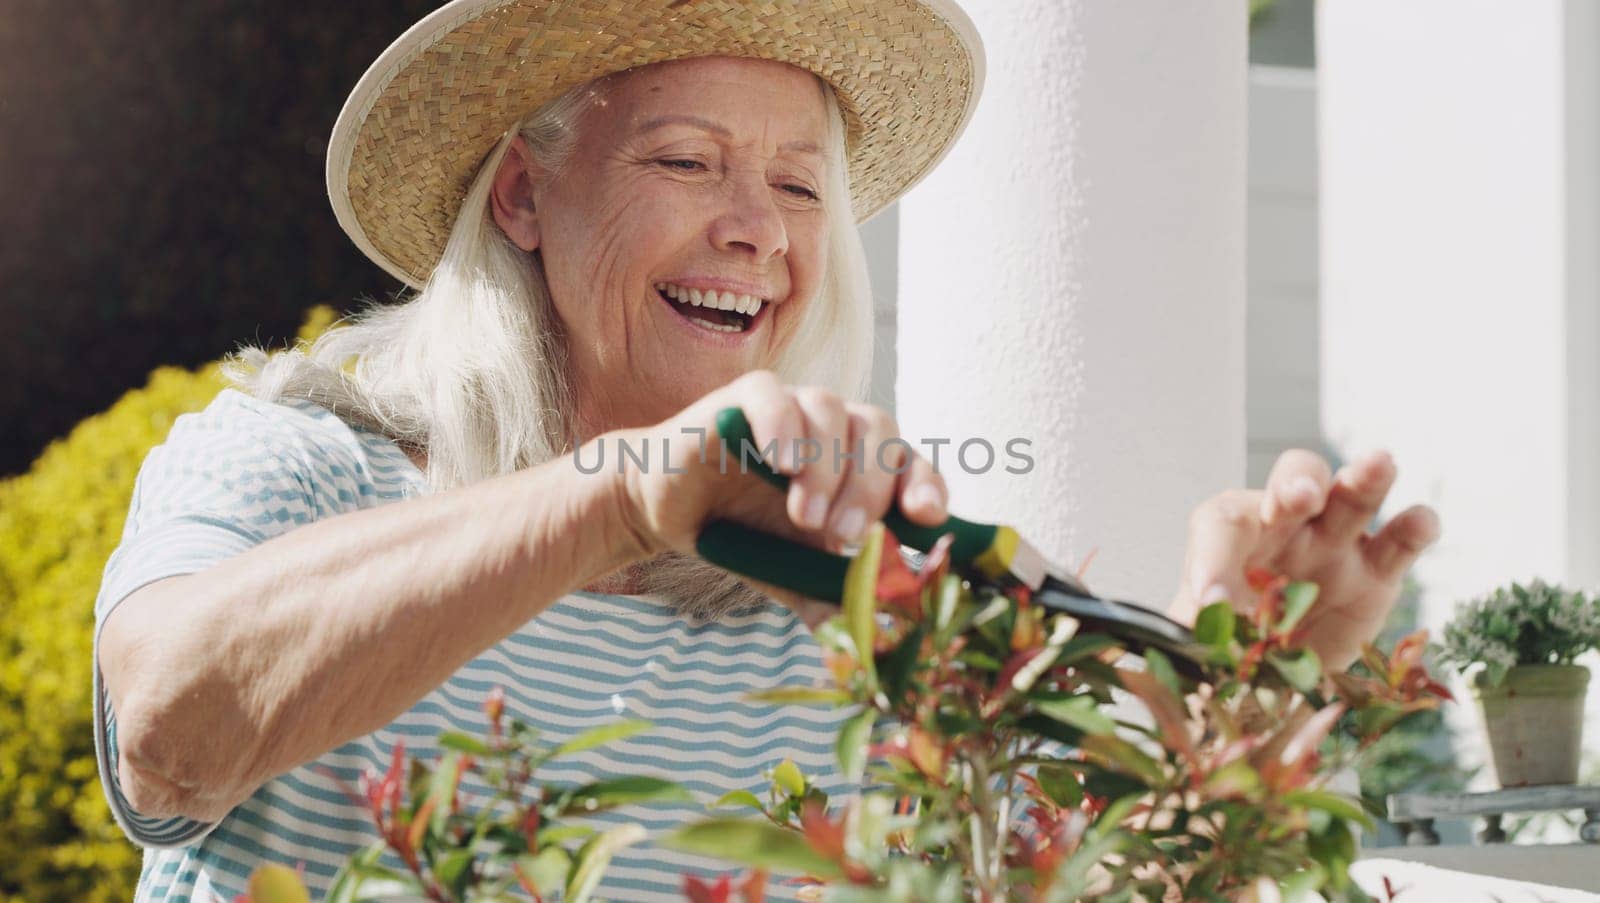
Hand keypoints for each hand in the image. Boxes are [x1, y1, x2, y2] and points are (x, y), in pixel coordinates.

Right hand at [608, 370, 948, 603]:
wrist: (672, 514)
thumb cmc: (746, 537)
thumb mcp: (795, 575)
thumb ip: (833, 602)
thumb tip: (875, 647)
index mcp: (862, 467)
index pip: (912, 465)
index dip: (926, 487)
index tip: (923, 518)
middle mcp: (836, 429)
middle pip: (879, 434)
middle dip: (868, 488)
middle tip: (843, 536)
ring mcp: (793, 406)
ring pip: (830, 411)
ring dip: (825, 466)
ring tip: (803, 515)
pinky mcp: (744, 398)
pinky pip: (773, 395)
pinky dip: (782, 423)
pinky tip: (780, 460)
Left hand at [1169, 449, 1440, 668]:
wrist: (1265, 675)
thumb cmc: (1223, 643)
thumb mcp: (1200, 643)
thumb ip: (1195, 636)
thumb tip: (1188, 651)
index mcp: (1232, 536)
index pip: (1222, 524)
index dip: (1215, 556)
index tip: (1212, 600)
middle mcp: (1286, 526)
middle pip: (1292, 481)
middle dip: (1297, 485)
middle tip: (1300, 499)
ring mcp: (1336, 543)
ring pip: (1352, 496)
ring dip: (1365, 479)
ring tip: (1379, 464)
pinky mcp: (1378, 573)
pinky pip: (1400, 542)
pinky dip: (1415, 528)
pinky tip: (1419, 523)